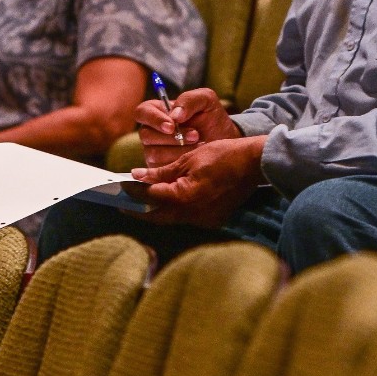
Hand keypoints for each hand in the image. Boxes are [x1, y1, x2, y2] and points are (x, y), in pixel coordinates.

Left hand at [130, 134, 267, 225]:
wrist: (255, 163)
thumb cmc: (223, 155)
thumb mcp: (189, 159)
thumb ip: (162, 172)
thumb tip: (138, 176)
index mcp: (183, 197)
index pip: (149, 197)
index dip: (132, 191)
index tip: (120, 185)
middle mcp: (192, 214)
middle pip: (157, 216)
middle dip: (139, 210)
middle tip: (124, 203)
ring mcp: (204, 220)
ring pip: (172, 218)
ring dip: (158, 210)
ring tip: (145, 199)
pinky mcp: (213, 219)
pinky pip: (188, 218)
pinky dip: (177, 210)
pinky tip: (172, 199)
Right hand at [135, 87, 238, 168]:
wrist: (223, 139)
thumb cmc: (212, 117)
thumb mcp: (206, 100)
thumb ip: (189, 100)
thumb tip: (175, 114)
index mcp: (157, 111)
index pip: (142, 112)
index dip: (153, 119)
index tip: (172, 125)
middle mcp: (151, 131)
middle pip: (146, 135)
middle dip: (172, 137)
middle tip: (195, 135)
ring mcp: (153, 150)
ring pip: (153, 153)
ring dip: (178, 151)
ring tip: (199, 144)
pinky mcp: (160, 167)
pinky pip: (161, 169)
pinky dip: (179, 163)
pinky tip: (194, 157)